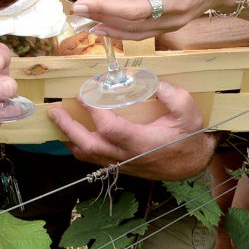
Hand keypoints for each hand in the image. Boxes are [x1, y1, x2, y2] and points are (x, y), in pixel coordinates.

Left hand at [48, 80, 215, 179]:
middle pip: (90, 146)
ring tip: (58, 120)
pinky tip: (71, 135)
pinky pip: (93, 160)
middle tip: (55, 111)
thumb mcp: (189, 113)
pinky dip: (79, 147)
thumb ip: (173, 96)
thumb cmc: (190, 137)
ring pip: (88, 156)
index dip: (94, 111)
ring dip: (70, 138)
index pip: (110, 129)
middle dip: (69, 128)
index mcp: (142, 142)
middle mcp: (127, 156)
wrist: (193, 163)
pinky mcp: (119, 167)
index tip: (84, 94)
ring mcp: (121, 164)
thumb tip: (154, 82)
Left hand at [70, 0, 242, 39]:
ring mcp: (174, 18)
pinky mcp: (171, 28)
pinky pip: (141, 35)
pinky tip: (98, 28)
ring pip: (136, 27)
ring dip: (106, 23)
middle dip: (104, 8)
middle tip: (78, 5)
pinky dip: (118, 34)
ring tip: (82, 16)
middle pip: (136, 10)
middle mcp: (176, 0)